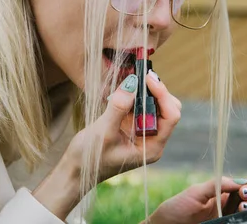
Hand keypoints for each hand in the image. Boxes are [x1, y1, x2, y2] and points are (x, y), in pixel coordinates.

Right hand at [33, 72, 181, 218]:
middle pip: (167, 109)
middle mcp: (152, 140)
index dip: (162, 95)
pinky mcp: (131, 126)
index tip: (148, 78)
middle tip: (140, 76)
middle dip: (156, 91)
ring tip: (131, 80)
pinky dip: (135, 95)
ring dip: (145, 91)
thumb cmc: (89, 159)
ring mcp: (142, 132)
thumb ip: (118, 108)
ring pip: (155, 105)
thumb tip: (132, 83)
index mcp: (152, 147)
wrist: (75, 170)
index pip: (170, 116)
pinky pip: (140, 105)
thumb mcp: (103, 132)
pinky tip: (123, 90)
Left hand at [146, 177, 246, 223]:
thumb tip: (240, 181)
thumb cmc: (177, 209)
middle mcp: (226, 207)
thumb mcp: (196, 192)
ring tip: (244, 210)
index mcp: (220, 194)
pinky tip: (242, 218)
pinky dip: (246, 221)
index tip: (242, 190)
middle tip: (244, 201)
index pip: (242, 187)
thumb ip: (217, 185)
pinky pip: (240, 223)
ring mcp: (226, 220)